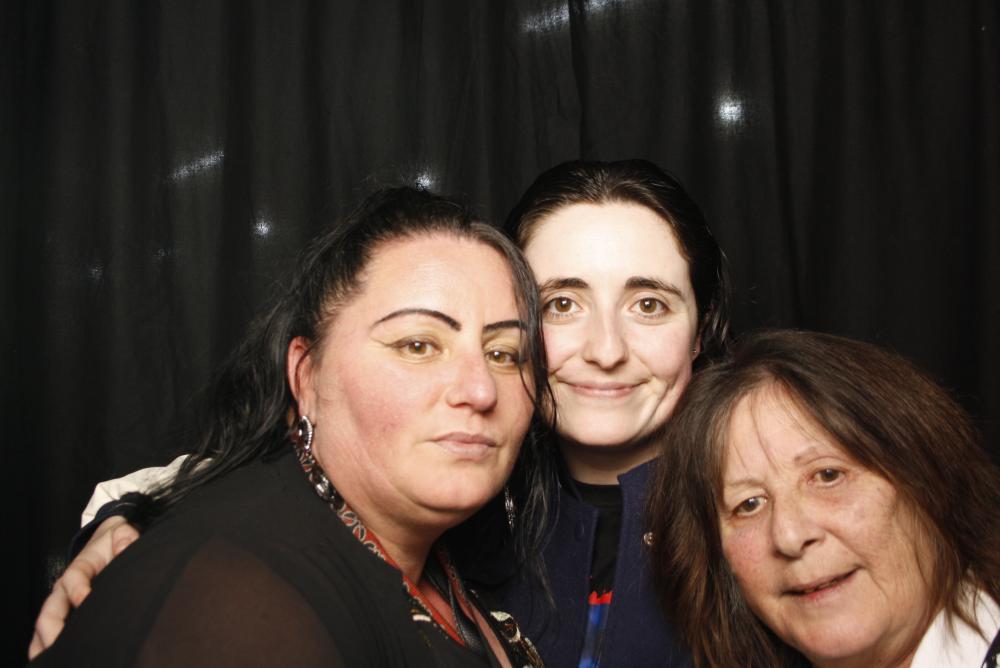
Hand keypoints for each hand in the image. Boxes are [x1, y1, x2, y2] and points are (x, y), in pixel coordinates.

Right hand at [28, 516, 138, 658]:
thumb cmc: (115, 541)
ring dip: (46, 641)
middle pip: (51, 609)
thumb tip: (125, 547)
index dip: (77, 589)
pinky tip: (51, 657)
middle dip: (54, 627)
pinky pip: (47, 630)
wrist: (108, 540)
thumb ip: (125, 537)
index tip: (85, 600)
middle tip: (63, 644)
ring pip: (46, 623)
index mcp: (81, 565)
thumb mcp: (124, 533)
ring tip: (53, 657)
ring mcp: (61, 600)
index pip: (73, 578)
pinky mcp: (63, 611)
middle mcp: (65, 585)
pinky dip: (45, 644)